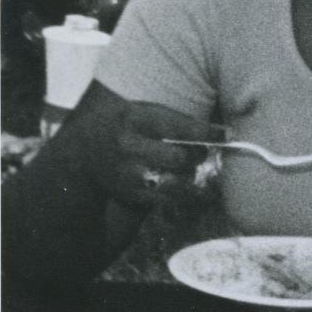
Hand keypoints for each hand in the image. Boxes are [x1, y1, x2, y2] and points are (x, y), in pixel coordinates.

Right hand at [97, 100, 215, 208]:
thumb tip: (221, 132)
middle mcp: (128, 145)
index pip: (177, 126)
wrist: (86, 151)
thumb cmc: (125, 127)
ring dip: (192, 177)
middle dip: (197, 156)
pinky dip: (187, 195)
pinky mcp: (133, 193)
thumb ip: (174, 121)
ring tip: (193, 170)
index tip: (225, 134)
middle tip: (199, 154)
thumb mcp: (141, 113)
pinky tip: (193, 190)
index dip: (206, 132)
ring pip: (177, 182)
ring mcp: (129, 172)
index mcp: (133, 118)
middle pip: (179, 157)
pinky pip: (170, 199)